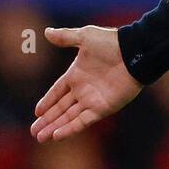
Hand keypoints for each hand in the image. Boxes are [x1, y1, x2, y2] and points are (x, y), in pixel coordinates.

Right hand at [30, 26, 141, 141]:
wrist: (134, 53)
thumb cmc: (111, 43)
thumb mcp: (85, 37)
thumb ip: (66, 37)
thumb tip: (46, 32)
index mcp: (76, 74)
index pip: (57, 92)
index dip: (47, 102)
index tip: (37, 112)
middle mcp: (83, 90)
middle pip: (61, 108)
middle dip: (47, 120)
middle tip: (33, 131)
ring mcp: (92, 100)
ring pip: (69, 117)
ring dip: (54, 127)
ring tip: (40, 137)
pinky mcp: (103, 108)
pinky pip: (83, 121)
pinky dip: (70, 128)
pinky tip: (56, 135)